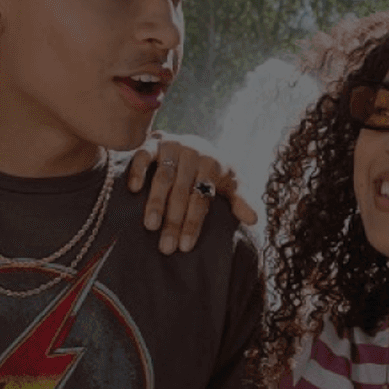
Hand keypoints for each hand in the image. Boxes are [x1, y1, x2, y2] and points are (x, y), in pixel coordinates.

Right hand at [126, 132, 257, 254]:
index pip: (202, 197)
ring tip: (150, 226)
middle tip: (166, 247)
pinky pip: (143, 155)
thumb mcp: (232, 183)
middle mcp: (194, 153)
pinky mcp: (154, 141)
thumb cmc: (214, 172)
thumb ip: (241, 200)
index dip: (193, 223)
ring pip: (163, 177)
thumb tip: (255, 220)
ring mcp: (173, 146)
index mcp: (214, 164)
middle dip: (174, 221)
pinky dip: (138, 171)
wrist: (195, 144)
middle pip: (182, 191)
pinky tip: (134, 191)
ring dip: (156, 202)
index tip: (185, 247)